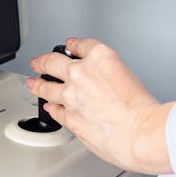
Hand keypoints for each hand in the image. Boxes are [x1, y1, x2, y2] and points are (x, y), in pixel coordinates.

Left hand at [27, 37, 172, 174]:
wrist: (142, 132)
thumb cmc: (142, 109)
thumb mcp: (128, 75)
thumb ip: (108, 73)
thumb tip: (100, 80)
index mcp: (101, 57)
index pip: (80, 45)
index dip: (72, 45)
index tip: (69, 46)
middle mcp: (82, 73)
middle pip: (53, 61)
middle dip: (43, 61)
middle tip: (38, 62)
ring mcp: (71, 95)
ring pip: (45, 86)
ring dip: (37, 84)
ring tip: (33, 83)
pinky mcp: (68, 116)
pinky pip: (53, 109)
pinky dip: (49, 107)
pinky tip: (48, 106)